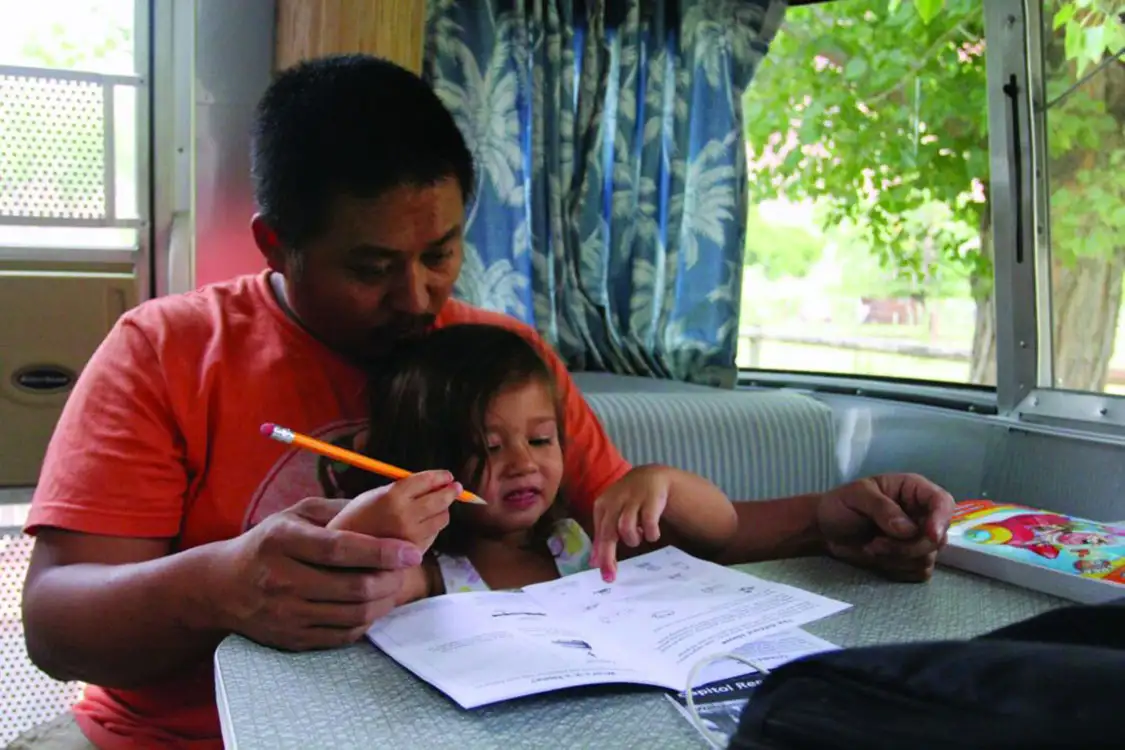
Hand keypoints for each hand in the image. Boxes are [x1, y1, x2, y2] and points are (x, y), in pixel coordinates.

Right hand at [208, 496, 422, 650]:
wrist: (221, 587)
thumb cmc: (267, 543)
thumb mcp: (293, 515)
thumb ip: (336, 509)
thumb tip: (384, 504)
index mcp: (282, 541)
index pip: (339, 549)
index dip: (380, 551)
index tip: (410, 551)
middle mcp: (281, 580)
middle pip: (352, 587)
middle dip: (390, 579)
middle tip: (406, 568)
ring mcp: (285, 614)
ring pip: (352, 614)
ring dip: (384, 601)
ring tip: (394, 584)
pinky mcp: (291, 638)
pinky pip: (342, 635)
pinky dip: (367, 621)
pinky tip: (374, 605)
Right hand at [328, 470, 461, 552]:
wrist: (342, 554)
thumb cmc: (355, 520)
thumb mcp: (373, 495)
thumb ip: (401, 489)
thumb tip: (430, 483)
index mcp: (392, 496)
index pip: (426, 481)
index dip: (440, 476)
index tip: (447, 476)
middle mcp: (405, 515)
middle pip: (441, 500)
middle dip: (450, 492)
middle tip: (454, 488)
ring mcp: (412, 536)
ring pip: (442, 518)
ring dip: (442, 510)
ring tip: (436, 507)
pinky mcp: (416, 553)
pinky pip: (434, 535)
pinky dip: (433, 528)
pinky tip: (423, 525)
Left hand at [590, 467, 670, 582]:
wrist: (648, 476)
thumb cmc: (627, 501)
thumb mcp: (612, 515)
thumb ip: (603, 536)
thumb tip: (594, 562)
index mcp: (602, 505)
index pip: (599, 534)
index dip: (601, 555)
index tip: (605, 575)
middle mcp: (614, 500)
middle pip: (608, 533)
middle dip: (609, 557)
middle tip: (611, 575)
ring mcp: (633, 499)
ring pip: (626, 527)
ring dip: (633, 539)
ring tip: (639, 537)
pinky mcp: (651, 499)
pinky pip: (648, 523)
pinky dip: (650, 533)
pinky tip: (651, 532)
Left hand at [817, 473, 954, 581]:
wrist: (825, 530)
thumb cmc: (840, 505)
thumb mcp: (856, 496)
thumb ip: (882, 508)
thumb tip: (908, 529)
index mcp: (913, 490)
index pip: (943, 502)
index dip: (941, 519)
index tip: (929, 535)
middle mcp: (921, 514)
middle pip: (938, 537)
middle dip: (907, 546)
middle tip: (876, 543)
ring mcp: (918, 539)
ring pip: (928, 557)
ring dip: (897, 558)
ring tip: (871, 547)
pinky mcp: (911, 559)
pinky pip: (918, 571)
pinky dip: (897, 569)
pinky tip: (877, 557)